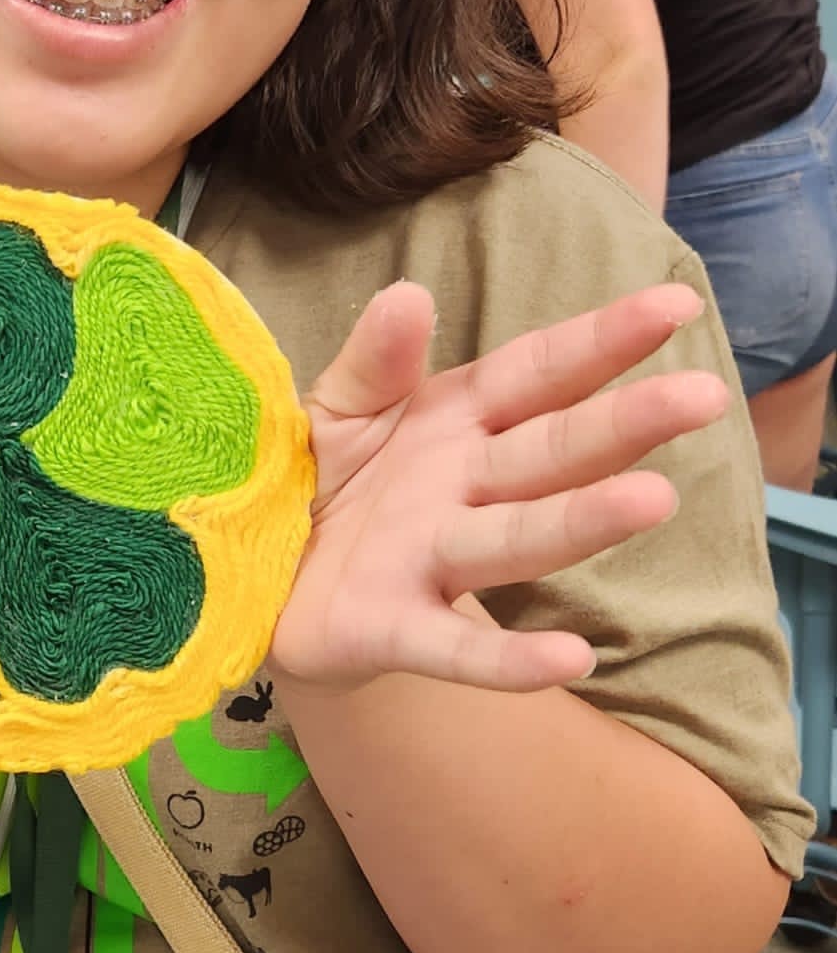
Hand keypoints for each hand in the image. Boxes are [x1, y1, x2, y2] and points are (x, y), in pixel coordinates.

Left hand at [270, 280, 725, 695]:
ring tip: (654, 501)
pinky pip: (456, 647)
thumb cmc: (317, 481)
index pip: (539, 373)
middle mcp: (462, 489)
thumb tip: (412, 292)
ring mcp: (433, 561)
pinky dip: (508, 658)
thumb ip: (375, 359)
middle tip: (703, 395)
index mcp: (454, 422)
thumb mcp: (336, 406)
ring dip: (584, 522)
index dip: (602, 339)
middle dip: (625, 422)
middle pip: (553, 451)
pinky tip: (569, 660)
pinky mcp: (392, 629)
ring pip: (521, 538)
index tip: (678, 304)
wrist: (250, 578)